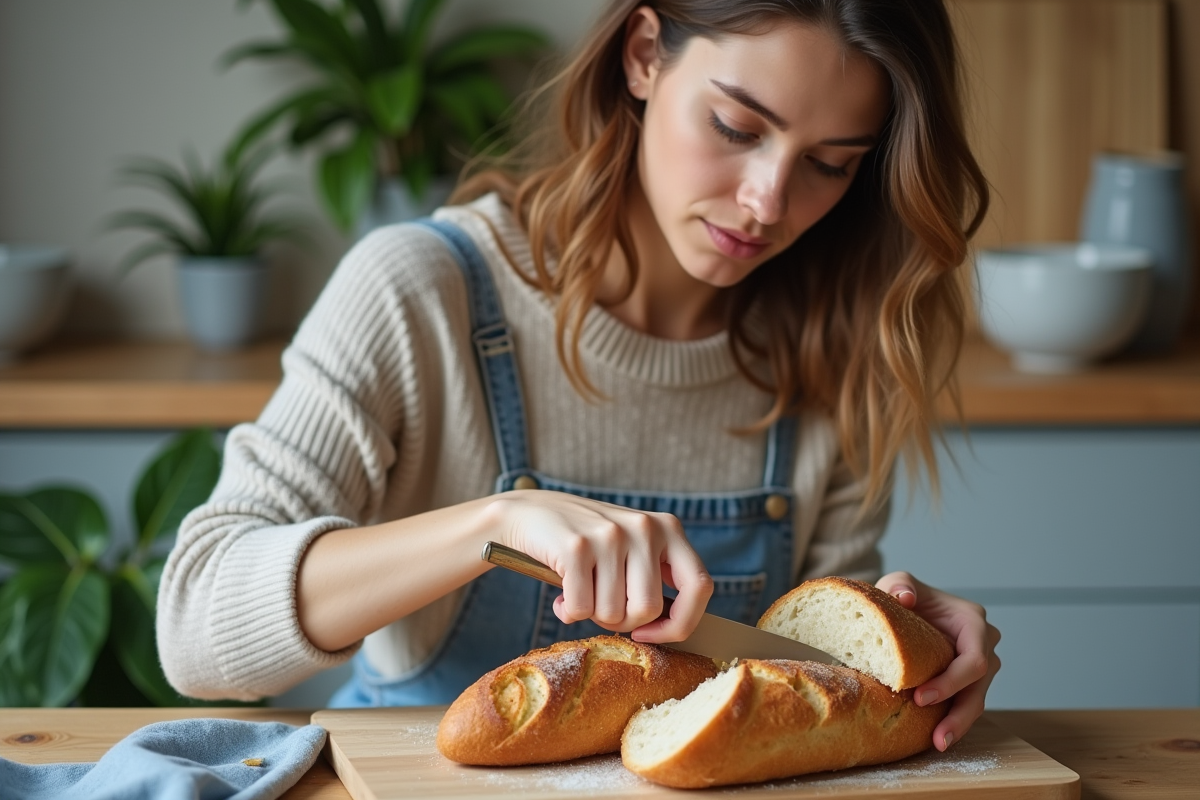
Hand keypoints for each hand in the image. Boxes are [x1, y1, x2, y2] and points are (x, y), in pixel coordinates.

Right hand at [487, 490, 713, 642]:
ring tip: (579, 590)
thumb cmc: (586, 544)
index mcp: (668, 528)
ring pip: (613, 613)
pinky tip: (561, 592)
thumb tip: (676, 630)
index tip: (650, 632)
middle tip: (601, 604)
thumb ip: (656, 578)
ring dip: (591, 614)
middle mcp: (645, 527)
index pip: (700, 587)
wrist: (527, 514)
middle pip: (649, 609)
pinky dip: (568, 612)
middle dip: (622, 621)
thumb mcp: (632, 548)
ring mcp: (610, 535)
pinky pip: (581, 609)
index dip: (680, 622)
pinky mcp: (576, 547)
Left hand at [875, 572, 1000, 751]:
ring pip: (975, 701)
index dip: (952, 681)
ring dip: (958, 724)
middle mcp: (984, 645)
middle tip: (936, 736)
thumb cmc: (904, 596)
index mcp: (973, 622)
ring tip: (938, 744)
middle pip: (979, 687)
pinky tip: (936, 737)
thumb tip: (905, 598)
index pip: (974, 659)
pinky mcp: (967, 682)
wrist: (906, 609)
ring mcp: (979, 666)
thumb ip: (899, 584)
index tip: (921, 697)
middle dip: (959, 713)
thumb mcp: (899, 583)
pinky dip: (951, 721)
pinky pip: (964, 704)